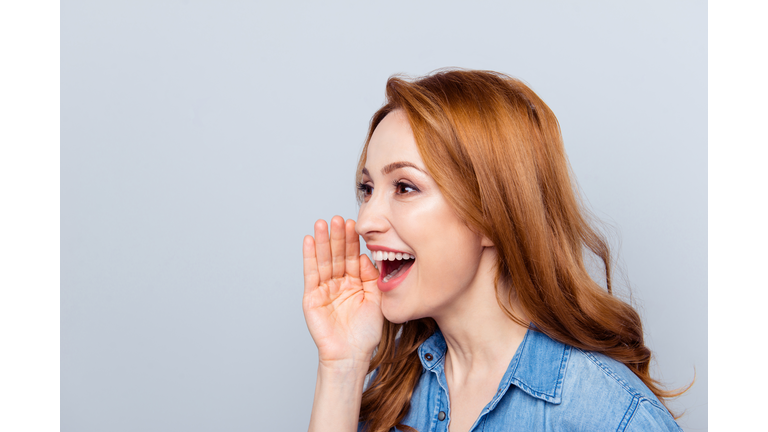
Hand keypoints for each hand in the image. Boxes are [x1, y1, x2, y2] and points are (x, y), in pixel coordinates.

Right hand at [302, 216, 382, 367]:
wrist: (352, 355)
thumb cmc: (366, 333)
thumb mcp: (376, 299)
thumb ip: (372, 277)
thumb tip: (365, 256)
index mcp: (355, 282)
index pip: (352, 256)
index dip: (353, 241)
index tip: (354, 223)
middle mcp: (339, 283)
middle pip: (337, 255)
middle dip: (337, 236)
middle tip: (338, 218)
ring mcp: (324, 289)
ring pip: (324, 260)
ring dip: (322, 241)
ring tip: (322, 223)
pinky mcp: (312, 297)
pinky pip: (311, 273)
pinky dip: (310, 256)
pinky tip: (310, 240)